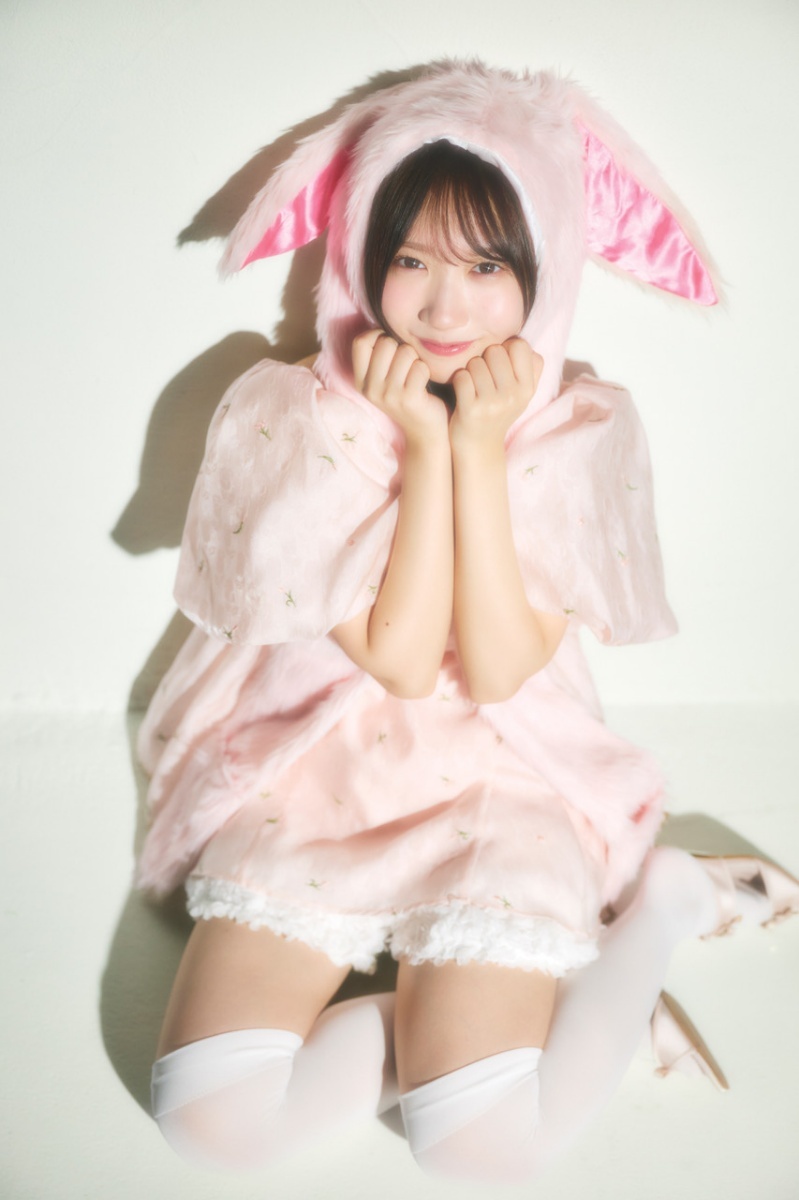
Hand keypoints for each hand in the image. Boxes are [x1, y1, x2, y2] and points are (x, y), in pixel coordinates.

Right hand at [352, 329, 446, 445]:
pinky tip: (424, 385)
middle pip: (385, 343)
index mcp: (361, 381)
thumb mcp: (384, 379)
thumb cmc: (407, 396)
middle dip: (401, 348)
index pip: (360, 342)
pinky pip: (420, 366)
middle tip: (407, 366)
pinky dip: (426, 371)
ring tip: (415, 376)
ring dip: (416, 360)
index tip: (390, 347)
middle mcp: (371, 389)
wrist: (424, 431)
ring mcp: (389, 395)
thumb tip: (381, 325)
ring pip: (405, 352)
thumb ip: (378, 356)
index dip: (377, 336)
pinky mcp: (409, 399)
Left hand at [449, 338, 542, 452]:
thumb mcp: (521, 393)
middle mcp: (513, 395)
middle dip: (485, 359)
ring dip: (470, 370)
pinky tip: (463, 392)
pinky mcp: (471, 409)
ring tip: (474, 386)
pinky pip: (462, 376)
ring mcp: (492, 404)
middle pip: (495, 350)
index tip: (501, 364)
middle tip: (484, 377)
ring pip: (476, 362)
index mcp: (528, 388)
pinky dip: (458, 380)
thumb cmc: (498, 411)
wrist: (479, 446)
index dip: (506, 348)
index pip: (520, 346)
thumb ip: (528, 368)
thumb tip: (523, 341)